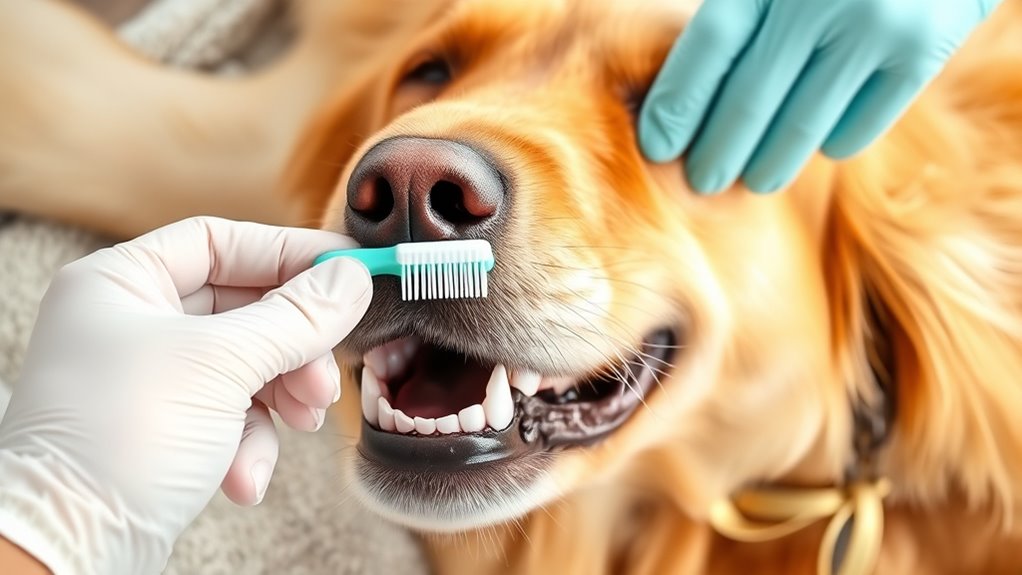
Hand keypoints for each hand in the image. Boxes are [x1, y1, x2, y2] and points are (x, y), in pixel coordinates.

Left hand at [0, 217, 371, 574]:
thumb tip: (354, 277)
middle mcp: (131, 323)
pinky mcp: (165, 429)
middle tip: (326, 373)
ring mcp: (148, 378)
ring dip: (283, 395)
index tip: (347, 268)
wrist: (71, 549)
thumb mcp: (221, 365)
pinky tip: (244, 476)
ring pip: (246, 363)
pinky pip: (230, 414)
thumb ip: (296, 317)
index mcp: (122, 283)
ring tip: (302, 424)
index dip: (287, 252)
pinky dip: (250, 442)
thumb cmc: (120, 440)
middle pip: (243, 308)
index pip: (220, 242)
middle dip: (293, 344)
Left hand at [638, 0, 1001, 193]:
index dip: (678, 102)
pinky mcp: (923, 51)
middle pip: (749, 100)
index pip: (710, 45)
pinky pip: (854, 130)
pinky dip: (828, 144)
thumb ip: (743, 12)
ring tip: (753, 180)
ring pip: (799, 129)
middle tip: (701, 181)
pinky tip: (818, 141)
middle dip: (715, 154)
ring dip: (766, 167)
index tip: (657, 146)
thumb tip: (681, 101)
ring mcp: (876, 23)